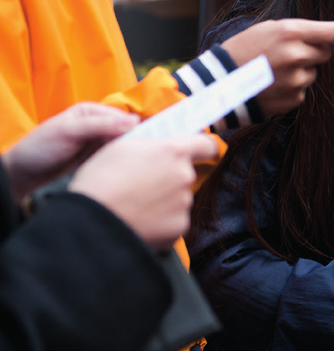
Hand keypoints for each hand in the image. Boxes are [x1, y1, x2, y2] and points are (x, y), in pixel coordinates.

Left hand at [2, 103, 139, 200]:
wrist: (23, 172)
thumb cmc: (41, 148)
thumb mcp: (70, 132)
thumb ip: (100, 125)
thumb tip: (134, 120)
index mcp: (92, 111)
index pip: (122, 117)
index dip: (134, 129)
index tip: (143, 143)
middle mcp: (98, 123)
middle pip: (125, 131)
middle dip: (132, 142)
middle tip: (140, 156)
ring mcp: (97, 141)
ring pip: (121, 144)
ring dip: (126, 153)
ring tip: (133, 164)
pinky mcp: (95, 156)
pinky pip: (113, 156)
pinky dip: (118, 161)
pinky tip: (122, 168)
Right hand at [69, 134, 218, 251]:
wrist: (88, 223)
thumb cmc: (99, 182)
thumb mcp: (121, 147)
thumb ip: (151, 144)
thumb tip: (162, 145)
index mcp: (173, 152)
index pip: (206, 144)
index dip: (201, 148)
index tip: (196, 152)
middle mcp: (184, 176)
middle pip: (186, 174)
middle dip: (170, 178)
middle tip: (143, 186)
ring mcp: (183, 203)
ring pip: (179, 199)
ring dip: (165, 201)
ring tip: (136, 206)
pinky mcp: (178, 228)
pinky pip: (174, 221)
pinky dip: (161, 222)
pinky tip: (139, 221)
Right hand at [220, 19, 333, 115]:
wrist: (219, 83)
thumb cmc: (243, 50)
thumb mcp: (269, 28)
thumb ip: (299, 31)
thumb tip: (327, 36)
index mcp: (292, 32)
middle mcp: (298, 56)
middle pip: (326, 53)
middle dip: (314, 52)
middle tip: (290, 53)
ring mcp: (297, 80)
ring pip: (313, 72)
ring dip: (301, 71)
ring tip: (274, 70)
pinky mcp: (294, 99)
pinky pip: (302, 89)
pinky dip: (292, 87)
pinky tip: (272, 84)